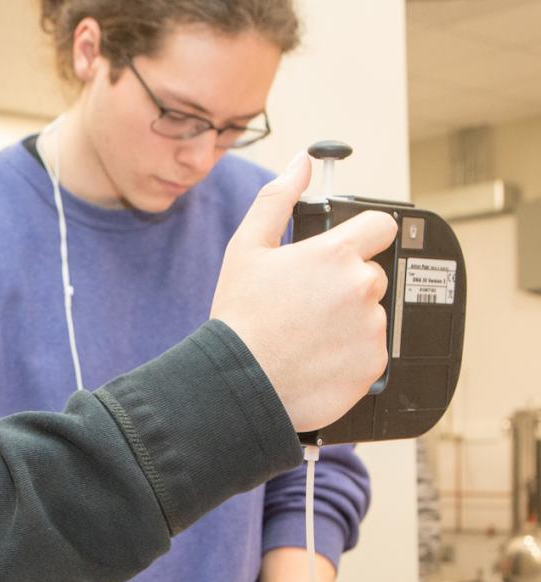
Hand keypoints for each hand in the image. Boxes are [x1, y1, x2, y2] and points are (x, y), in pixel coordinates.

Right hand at [209, 150, 397, 432]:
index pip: (382, 225)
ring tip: (308, 336)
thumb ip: (278, 198)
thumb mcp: (246, 249)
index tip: (347, 251)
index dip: (363, 236)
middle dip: (346, 286)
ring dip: (348, 322)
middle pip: (372, 275)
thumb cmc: (239, 318)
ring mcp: (371, 328)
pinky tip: (316, 359)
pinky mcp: (374, 364)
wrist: (237, 382)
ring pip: (371, 315)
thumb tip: (301, 162)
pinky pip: (370, 352)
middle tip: (307, 306)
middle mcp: (362, 287)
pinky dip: (349, 356)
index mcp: (336, 254)